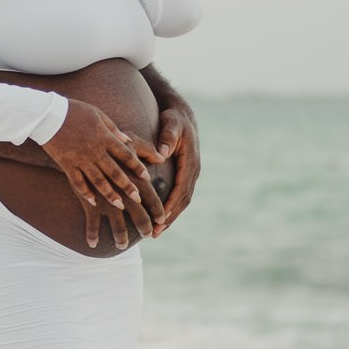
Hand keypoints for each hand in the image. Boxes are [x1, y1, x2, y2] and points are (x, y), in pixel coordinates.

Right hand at [40, 99, 167, 247]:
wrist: (48, 115)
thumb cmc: (74, 111)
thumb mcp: (98, 115)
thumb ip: (113, 129)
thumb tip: (128, 140)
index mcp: (104, 137)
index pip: (125, 154)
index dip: (137, 166)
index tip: (146, 176)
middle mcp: (95, 151)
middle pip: (115, 172)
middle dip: (127, 186)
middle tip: (138, 198)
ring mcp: (80, 159)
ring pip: (98, 181)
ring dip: (110, 194)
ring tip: (120, 205)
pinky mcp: (67, 165)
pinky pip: (77, 182)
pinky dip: (85, 192)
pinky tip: (93, 201)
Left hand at [147, 106, 198, 235]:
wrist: (182, 116)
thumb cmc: (174, 120)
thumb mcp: (171, 124)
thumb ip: (167, 138)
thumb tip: (163, 154)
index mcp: (190, 162)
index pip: (181, 188)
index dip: (171, 204)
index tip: (159, 218)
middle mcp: (193, 170)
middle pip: (183, 200)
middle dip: (170, 217)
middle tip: (155, 232)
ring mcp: (191, 174)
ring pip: (183, 201)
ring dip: (171, 217)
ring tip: (156, 232)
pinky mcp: (185, 175)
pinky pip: (180, 196)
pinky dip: (171, 209)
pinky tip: (159, 218)